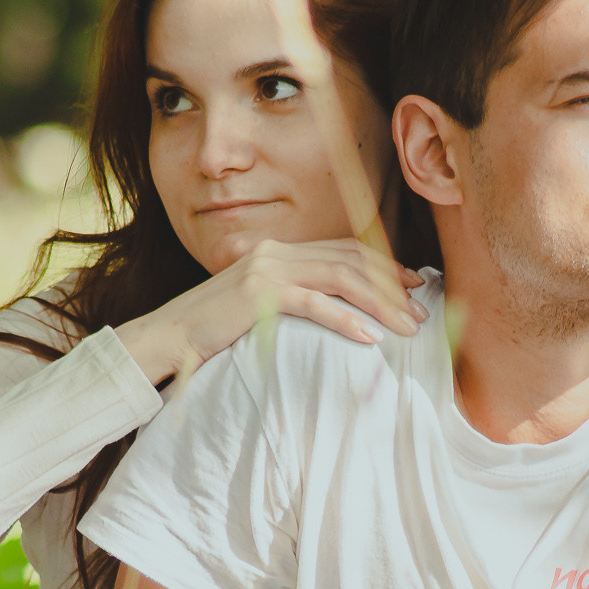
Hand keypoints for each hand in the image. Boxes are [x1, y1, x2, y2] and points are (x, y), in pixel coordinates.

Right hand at [117, 237, 424, 384]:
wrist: (166, 337)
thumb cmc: (212, 330)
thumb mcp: (257, 307)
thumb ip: (291, 300)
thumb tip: (333, 314)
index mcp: (279, 252)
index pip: (343, 249)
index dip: (383, 265)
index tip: (412, 285)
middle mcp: (277, 252)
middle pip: (350, 260)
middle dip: (392, 285)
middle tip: (421, 310)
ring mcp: (267, 271)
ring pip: (341, 278)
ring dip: (380, 303)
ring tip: (407, 327)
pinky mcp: (259, 296)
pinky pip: (315, 304)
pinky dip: (347, 320)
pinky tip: (370, 338)